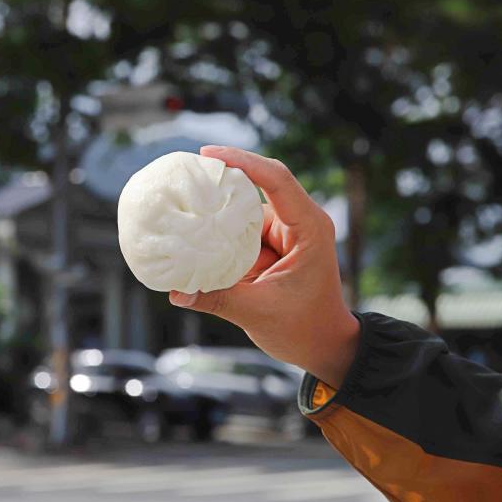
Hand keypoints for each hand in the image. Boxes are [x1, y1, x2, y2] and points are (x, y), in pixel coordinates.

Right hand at [169, 146, 359, 387]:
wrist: (325, 347)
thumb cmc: (305, 330)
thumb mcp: (259, 313)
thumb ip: (217, 299)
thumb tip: (176, 292)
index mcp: (309, 228)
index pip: (277, 179)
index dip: (243, 161)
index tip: (207, 154)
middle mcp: (300, 223)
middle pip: (259, 185)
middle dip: (223, 178)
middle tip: (185, 173)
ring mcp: (285, 234)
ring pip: (245, 210)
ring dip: (218, 209)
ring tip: (183, 201)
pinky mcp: (272, 247)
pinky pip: (242, 230)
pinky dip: (220, 230)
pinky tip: (193, 229)